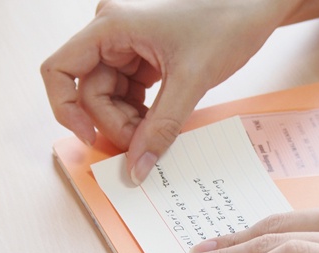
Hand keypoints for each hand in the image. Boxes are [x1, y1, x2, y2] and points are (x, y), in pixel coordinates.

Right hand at [41, 0, 297, 183]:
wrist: (258, 5)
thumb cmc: (227, 23)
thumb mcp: (191, 80)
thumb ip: (161, 129)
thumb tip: (136, 170)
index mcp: (111, 25)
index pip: (59, 69)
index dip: (66, 109)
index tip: (91, 138)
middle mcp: (112, 34)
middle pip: (89, 92)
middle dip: (114, 124)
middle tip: (142, 146)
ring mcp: (127, 46)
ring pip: (109, 98)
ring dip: (129, 123)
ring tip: (156, 133)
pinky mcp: (143, 59)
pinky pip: (128, 95)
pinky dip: (140, 115)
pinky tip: (158, 122)